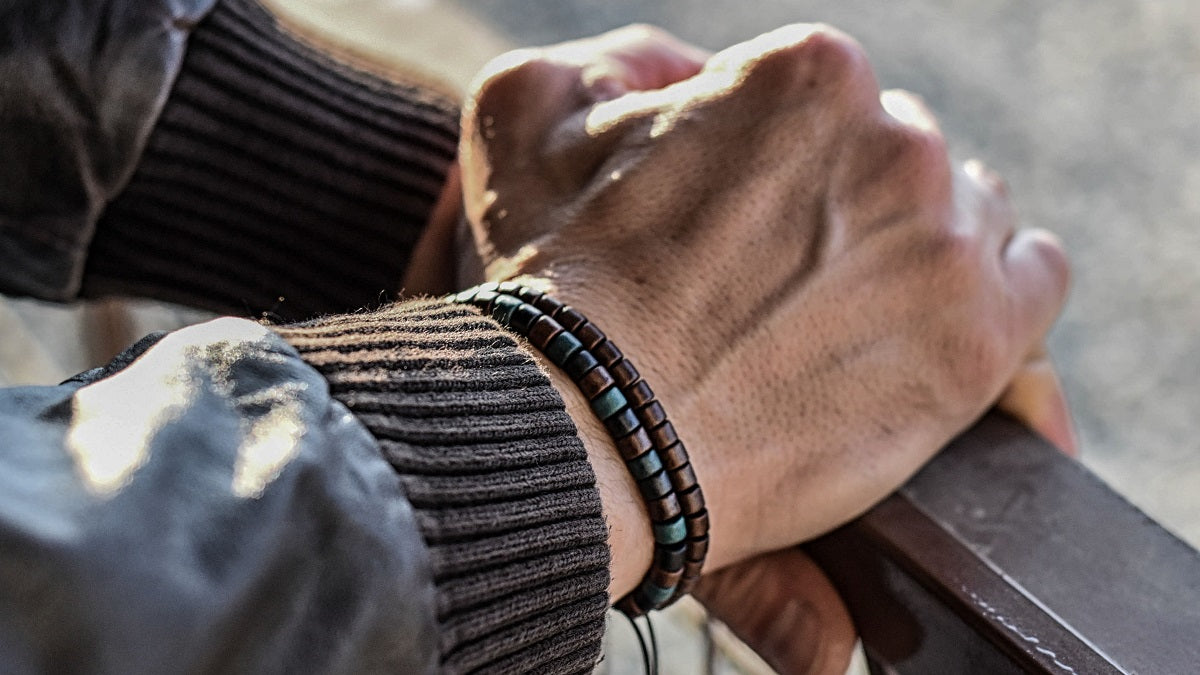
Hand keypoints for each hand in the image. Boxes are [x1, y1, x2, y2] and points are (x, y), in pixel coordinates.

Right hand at [459, 20, 1068, 623]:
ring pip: (968, 211)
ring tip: (851, 305)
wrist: (585, 430)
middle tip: (788, 272)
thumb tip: (680, 77)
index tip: (746, 222)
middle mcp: (895, 140)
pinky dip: (998, 290)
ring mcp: (944, 242)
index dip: (777, 161)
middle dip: (851, 200)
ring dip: (921, 243)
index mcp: (805, 74)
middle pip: (901, 153)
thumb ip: (611, 63)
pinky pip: (1034, 279)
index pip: (828, 98)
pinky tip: (941, 317)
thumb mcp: (524, 114)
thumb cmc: (548, 280)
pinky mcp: (976, 342)